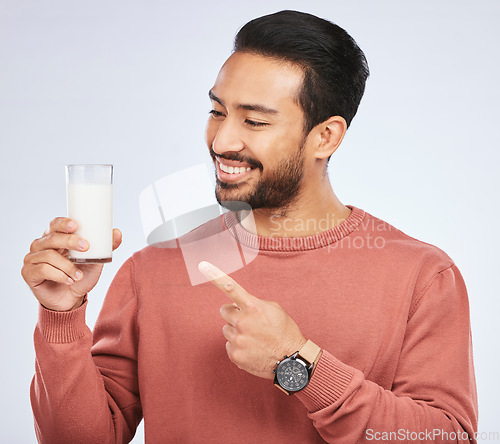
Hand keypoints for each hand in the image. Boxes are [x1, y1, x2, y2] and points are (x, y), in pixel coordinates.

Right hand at [22, 217, 121, 311]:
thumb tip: (117, 233)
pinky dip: (59, 275)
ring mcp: (33, 259)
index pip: (55, 224)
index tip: (76, 225)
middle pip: (52, 237)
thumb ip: (106, 247)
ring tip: (79, 275)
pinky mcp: (29, 273)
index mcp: (55, 238)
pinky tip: (69, 280)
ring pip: (48, 255)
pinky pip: (43, 270)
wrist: (72, 300)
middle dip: (70, 241)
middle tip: (85, 247)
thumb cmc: (81, 276)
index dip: (63, 223)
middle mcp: (40, 246)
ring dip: (67, 265)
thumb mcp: (96, 261)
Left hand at [198, 261, 306, 378]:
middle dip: (233, 314)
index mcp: (253, 307)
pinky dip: (238, 347)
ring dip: (236, 331)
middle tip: (247, 321)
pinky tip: (252, 349)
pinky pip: (229, 345)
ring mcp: (238, 339)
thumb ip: (254, 303)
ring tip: (254, 338)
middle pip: (224, 311)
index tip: (203, 265)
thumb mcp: (274, 310)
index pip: (231, 288)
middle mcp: (243, 322)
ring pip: (227, 329)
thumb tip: (239, 305)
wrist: (291, 361)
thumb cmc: (285, 332)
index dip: (216, 276)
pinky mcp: (235, 355)